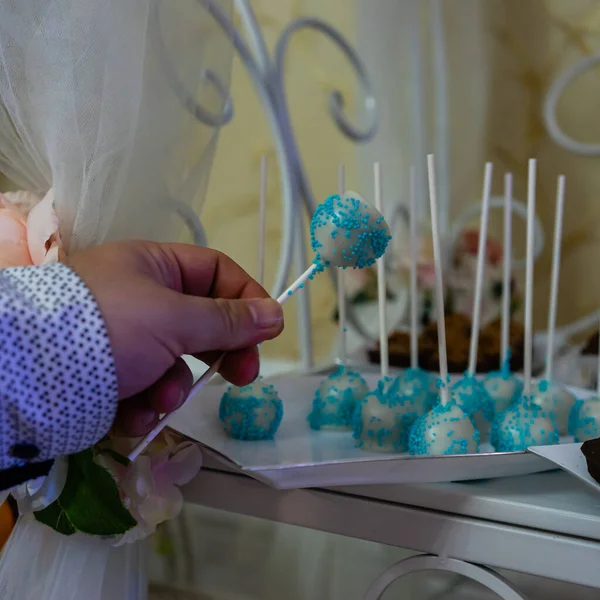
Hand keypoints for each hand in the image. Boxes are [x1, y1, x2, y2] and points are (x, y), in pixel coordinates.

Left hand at [65, 241, 283, 436]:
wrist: (28, 376)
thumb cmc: (110, 327)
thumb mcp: (175, 318)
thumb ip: (229, 319)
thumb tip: (276, 314)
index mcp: (155, 267)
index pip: (217, 273)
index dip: (247, 298)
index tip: (269, 330)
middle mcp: (141, 299)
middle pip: (202, 322)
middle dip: (220, 353)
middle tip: (243, 376)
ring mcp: (125, 339)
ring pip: (175, 364)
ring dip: (173, 386)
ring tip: (157, 398)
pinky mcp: (109, 375)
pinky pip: (146, 388)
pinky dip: (143, 404)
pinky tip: (131, 412)